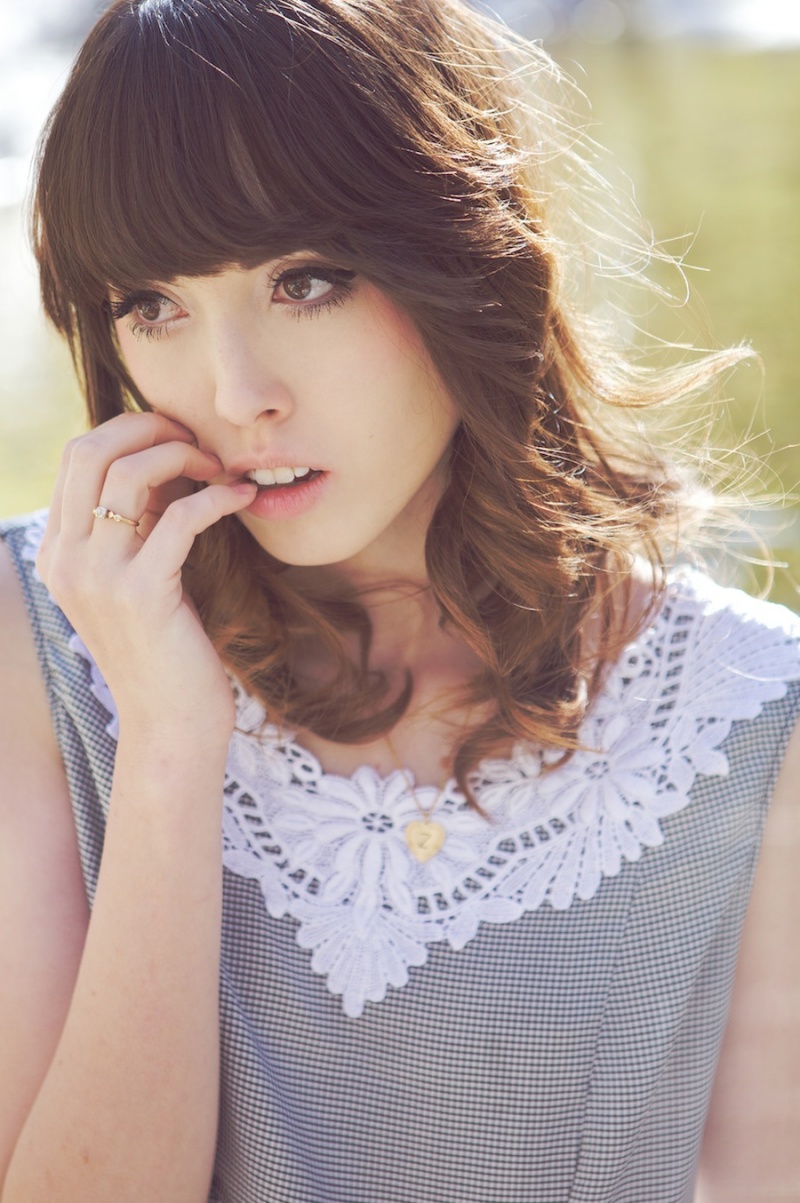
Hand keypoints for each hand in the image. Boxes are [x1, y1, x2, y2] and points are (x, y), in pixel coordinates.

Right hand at [36, 412, 256, 742]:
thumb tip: (166, 463)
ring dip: (183, 455)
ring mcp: (98, 577)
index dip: (128, 430)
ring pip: (129, 474)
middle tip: (198, 438)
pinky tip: (241, 498)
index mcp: (57, 552)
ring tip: (222, 468)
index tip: (177, 435)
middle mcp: (65, 560)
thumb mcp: (134, 581)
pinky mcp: (142, 595)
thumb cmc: (164, 650)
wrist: (169, 724)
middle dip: (148, 427)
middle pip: (89, 451)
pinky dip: (215, 497)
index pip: (76, 456)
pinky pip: (178, 518)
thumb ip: (131, 528)